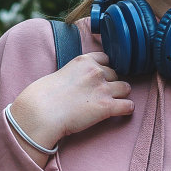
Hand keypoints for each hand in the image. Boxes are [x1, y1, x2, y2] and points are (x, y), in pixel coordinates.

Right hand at [8, 51, 133, 154]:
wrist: (42, 112)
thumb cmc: (44, 96)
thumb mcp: (61, 73)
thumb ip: (76, 73)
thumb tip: (81, 82)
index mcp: (84, 61)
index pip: (106, 58)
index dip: (104, 69)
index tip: (99, 78)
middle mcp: (96, 72)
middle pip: (116, 74)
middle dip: (110, 83)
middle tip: (99, 94)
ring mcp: (103, 89)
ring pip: (126, 88)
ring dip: (120, 94)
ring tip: (112, 102)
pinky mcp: (107, 107)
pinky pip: (128, 106)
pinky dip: (126, 109)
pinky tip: (121, 112)